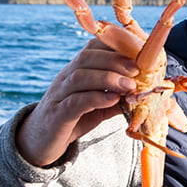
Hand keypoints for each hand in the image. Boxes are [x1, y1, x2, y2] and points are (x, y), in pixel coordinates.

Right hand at [16, 38, 138, 166]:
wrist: (40, 142)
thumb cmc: (73, 118)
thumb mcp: (100, 106)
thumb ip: (119, 97)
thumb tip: (146, 92)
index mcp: (77, 69)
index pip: (94, 46)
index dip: (117, 44)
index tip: (140, 51)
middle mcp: (66, 77)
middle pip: (87, 57)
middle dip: (115, 60)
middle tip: (138, 68)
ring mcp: (59, 94)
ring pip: (80, 77)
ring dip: (108, 78)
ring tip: (129, 86)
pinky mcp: (56, 115)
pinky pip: (73, 102)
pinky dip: (94, 98)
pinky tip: (111, 100)